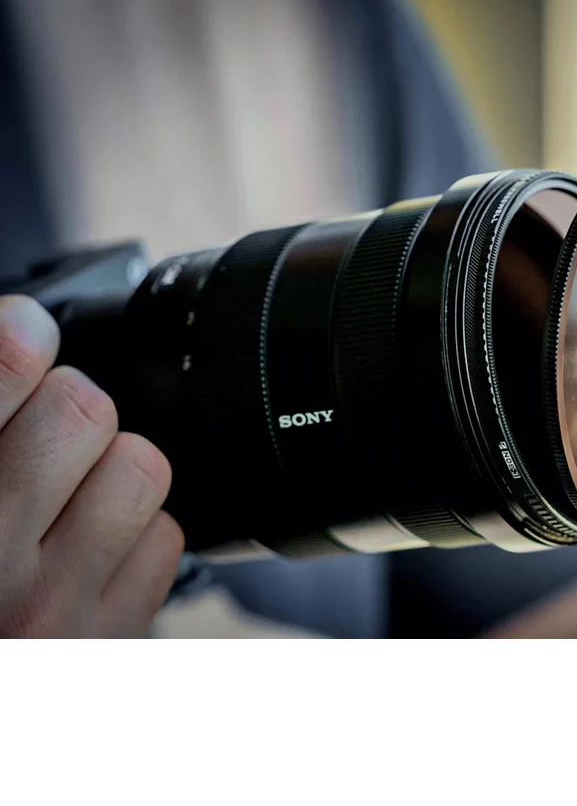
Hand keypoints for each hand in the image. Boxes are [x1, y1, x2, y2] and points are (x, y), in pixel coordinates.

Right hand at [0, 295, 182, 636]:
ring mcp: (52, 610)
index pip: (3, 374)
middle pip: (84, 410)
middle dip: (68, 406)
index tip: (26, 332)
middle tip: (40, 432)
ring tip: (67, 494)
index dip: (18, 339)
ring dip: (113, 466)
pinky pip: (165, 539)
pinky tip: (89, 549)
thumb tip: (22, 333)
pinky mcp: (108, 638)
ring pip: (141, 467)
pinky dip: (137, 533)